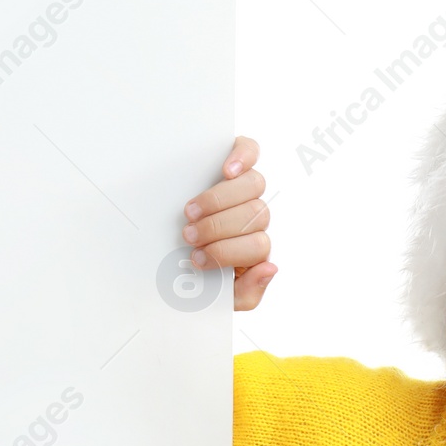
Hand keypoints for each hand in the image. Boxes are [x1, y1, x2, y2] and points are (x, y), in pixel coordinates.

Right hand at [183, 136, 275, 311]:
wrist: (175, 255)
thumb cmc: (197, 269)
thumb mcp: (222, 294)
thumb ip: (248, 293)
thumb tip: (270, 268)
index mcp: (256, 248)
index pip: (259, 246)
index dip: (227, 252)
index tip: (196, 259)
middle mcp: (256, 217)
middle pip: (257, 215)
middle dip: (218, 228)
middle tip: (189, 235)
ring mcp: (249, 187)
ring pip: (254, 185)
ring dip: (219, 201)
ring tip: (190, 212)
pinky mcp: (239, 160)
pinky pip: (251, 151)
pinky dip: (242, 156)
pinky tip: (226, 169)